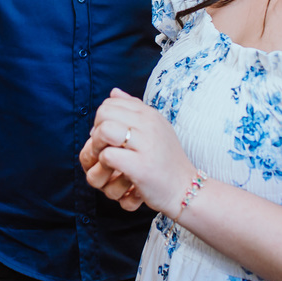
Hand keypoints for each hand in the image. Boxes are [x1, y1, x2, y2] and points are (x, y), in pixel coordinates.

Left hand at [83, 88, 194, 214]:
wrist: (185, 189)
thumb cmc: (166, 161)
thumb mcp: (155, 128)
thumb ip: (134, 108)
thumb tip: (113, 92)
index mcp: (150, 114)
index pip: (111, 102)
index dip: (102, 118)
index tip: (107, 136)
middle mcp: (149, 125)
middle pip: (104, 112)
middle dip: (96, 129)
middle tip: (102, 146)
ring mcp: (146, 145)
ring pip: (104, 130)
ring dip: (97, 145)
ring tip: (104, 157)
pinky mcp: (141, 166)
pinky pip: (108, 155)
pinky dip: (104, 163)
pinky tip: (113, 169)